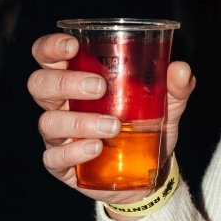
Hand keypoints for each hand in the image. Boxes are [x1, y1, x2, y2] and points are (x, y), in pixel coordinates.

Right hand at [29, 31, 194, 203]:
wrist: (149, 174)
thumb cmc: (146, 127)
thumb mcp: (166, 106)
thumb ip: (174, 88)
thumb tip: (181, 69)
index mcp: (77, 79)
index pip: (48, 57)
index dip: (51, 47)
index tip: (72, 46)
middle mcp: (60, 104)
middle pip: (40, 84)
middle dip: (65, 82)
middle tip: (99, 87)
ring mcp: (58, 136)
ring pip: (49, 122)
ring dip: (79, 121)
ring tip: (112, 125)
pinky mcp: (61, 165)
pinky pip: (54, 157)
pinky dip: (74, 151)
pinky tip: (95, 148)